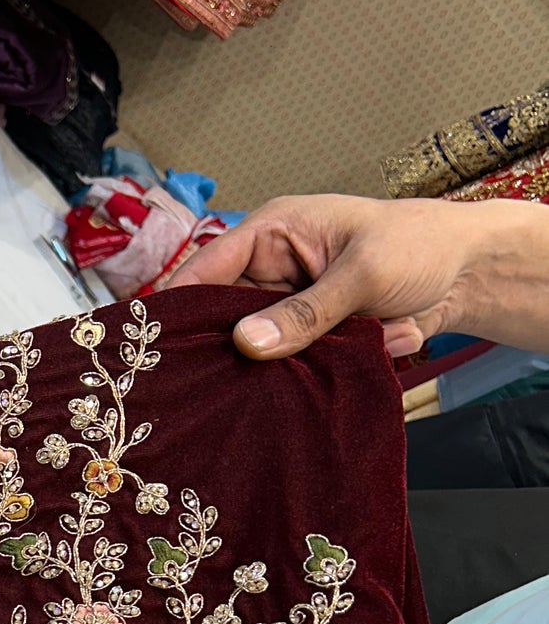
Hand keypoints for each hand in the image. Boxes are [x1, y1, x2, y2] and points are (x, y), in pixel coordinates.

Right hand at [168, 193, 548, 359]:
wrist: (472, 274)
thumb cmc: (420, 246)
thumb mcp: (365, 273)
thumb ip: (307, 311)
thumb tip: (248, 343)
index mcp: (272, 232)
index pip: (205, 268)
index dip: (176, 305)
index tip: (151, 345)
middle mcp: (270, 270)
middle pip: (220, 315)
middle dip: (220, 348)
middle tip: (197, 387)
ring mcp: (287, 307)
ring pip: (253, 348)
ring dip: (264, 369)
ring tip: (254, 391)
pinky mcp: (307, 339)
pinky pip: (285, 367)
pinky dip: (295, 378)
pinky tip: (298, 389)